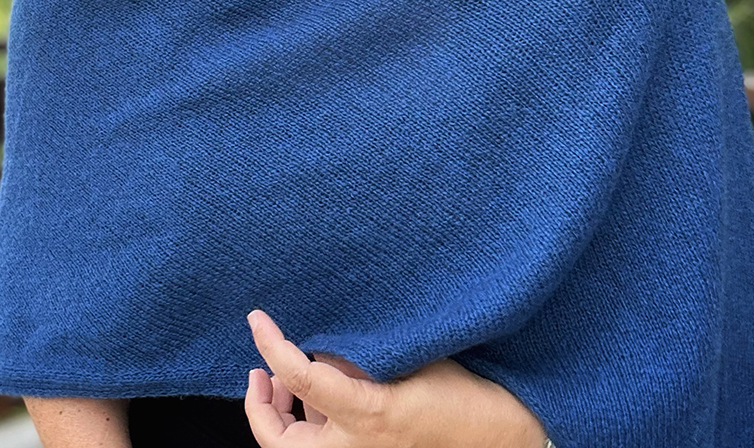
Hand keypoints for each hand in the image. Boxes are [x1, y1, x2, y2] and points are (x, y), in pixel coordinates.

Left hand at [243, 309, 543, 447]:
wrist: (497, 437)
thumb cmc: (462, 396)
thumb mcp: (410, 359)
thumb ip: (360, 355)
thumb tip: (319, 346)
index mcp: (366, 415)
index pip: (299, 378)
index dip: (271, 346)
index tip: (256, 320)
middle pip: (279, 442)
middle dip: (259, 408)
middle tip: (258, 371)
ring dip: (279, 416)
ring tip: (280, 381)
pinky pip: (320, 444)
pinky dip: (306, 423)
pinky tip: (313, 396)